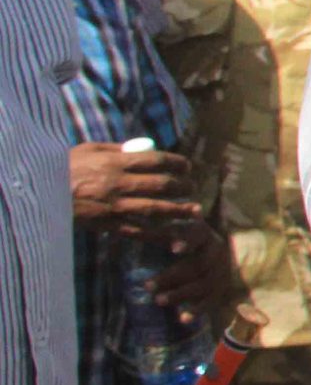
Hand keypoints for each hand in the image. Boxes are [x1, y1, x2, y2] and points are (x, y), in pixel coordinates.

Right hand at [67, 145, 199, 236]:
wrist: (41, 193)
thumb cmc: (64, 167)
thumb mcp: (89, 149)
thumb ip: (117, 149)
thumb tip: (143, 148)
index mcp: (115, 163)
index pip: (156, 161)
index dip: (177, 163)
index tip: (187, 166)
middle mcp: (119, 184)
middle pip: (160, 185)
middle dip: (182, 186)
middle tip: (191, 187)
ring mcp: (114, 206)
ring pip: (155, 209)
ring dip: (179, 211)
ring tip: (195, 211)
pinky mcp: (108, 225)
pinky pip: (138, 231)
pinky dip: (158, 235)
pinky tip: (175, 236)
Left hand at [144, 220, 240, 326]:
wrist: (221, 255)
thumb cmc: (187, 240)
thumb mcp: (173, 233)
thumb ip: (151, 233)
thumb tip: (119, 228)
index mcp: (204, 236)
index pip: (197, 236)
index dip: (187, 242)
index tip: (173, 249)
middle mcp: (216, 254)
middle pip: (197, 266)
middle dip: (172, 276)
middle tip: (147, 286)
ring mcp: (219, 273)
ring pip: (202, 285)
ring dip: (179, 294)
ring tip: (158, 300)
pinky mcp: (218, 290)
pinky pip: (209, 302)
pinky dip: (196, 311)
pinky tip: (182, 319)